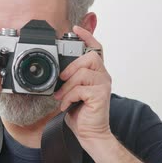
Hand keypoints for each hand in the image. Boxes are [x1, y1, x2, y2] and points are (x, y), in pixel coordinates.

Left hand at [54, 26, 112, 146]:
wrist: (89, 133)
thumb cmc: (81, 113)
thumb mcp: (73, 91)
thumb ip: (70, 79)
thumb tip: (57, 72)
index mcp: (97, 73)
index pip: (96, 48)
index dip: (87, 36)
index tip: (76, 28)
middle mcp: (103, 76)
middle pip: (90, 57)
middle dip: (72, 66)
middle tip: (62, 79)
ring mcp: (104, 85)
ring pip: (83, 73)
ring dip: (67, 86)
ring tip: (62, 97)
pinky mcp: (101, 95)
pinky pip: (80, 89)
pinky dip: (69, 97)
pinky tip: (66, 105)